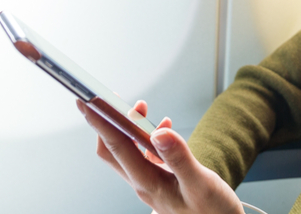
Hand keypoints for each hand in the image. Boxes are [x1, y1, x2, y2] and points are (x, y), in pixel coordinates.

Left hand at [78, 99, 243, 213]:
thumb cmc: (212, 213)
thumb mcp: (200, 184)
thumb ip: (179, 158)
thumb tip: (159, 132)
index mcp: (148, 183)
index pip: (117, 147)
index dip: (100, 123)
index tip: (87, 102)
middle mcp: (144, 183)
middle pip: (114, 150)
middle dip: (109, 121)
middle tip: (111, 98)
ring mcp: (151, 183)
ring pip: (128, 152)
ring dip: (130, 128)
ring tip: (140, 108)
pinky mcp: (161, 182)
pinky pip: (146, 156)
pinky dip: (149, 137)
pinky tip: (162, 128)